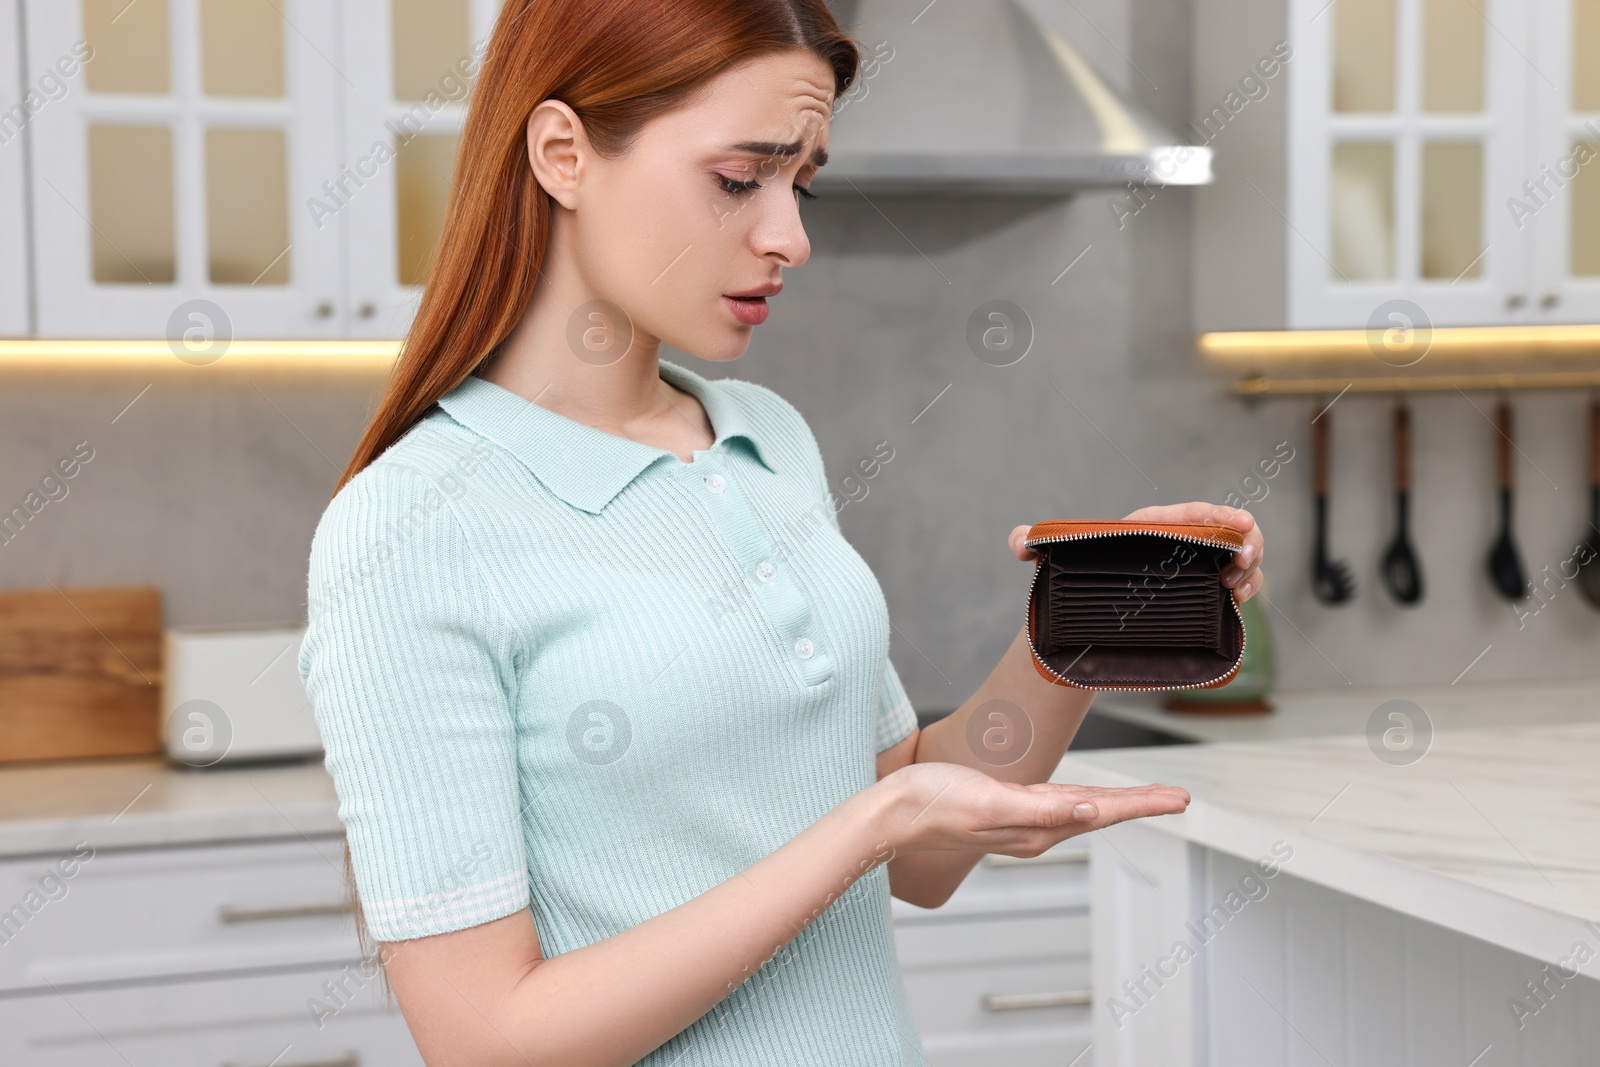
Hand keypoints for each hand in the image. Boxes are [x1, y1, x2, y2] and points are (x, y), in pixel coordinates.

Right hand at [876, 762, 1189, 858]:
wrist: (893, 811)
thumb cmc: (934, 804)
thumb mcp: (989, 802)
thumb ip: (1039, 809)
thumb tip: (1087, 811)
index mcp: (1036, 829)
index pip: (1102, 814)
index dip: (1143, 803)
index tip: (1178, 798)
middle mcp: (1035, 830)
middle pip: (1100, 813)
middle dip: (1141, 803)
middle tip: (1179, 797)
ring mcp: (1021, 821)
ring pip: (1082, 809)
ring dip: (1117, 803)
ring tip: (1148, 797)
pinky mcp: (1007, 808)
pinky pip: (1058, 804)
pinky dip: (1083, 799)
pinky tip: (1089, 798)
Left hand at [1008, 502, 1265, 601]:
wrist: (1089, 615)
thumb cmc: (1077, 578)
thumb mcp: (1052, 561)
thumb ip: (1030, 545)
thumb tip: (1018, 543)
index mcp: (1150, 526)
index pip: (1191, 513)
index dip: (1219, 514)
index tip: (1240, 522)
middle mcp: (1179, 542)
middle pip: (1226, 531)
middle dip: (1245, 541)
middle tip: (1242, 562)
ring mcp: (1195, 567)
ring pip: (1237, 556)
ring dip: (1250, 566)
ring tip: (1239, 585)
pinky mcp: (1202, 592)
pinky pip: (1237, 583)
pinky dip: (1247, 586)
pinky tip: (1240, 598)